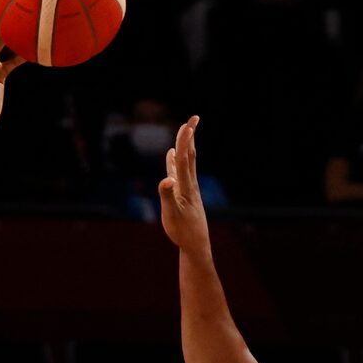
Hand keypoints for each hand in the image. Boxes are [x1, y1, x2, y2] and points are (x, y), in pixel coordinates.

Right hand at [158, 116, 211, 252]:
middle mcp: (189, 184)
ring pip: (188, 162)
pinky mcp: (185, 194)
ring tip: (186, 130)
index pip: (185, 159)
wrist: (196, 244)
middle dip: (190, 137)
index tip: (188, 124)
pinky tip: (173, 155)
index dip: (185, 141)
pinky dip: (177, 161)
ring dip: (187, 145)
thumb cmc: (182, 231)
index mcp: (185, 186)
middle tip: (193, 118)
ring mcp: (188, 188)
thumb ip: (167, 196)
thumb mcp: (171, 215)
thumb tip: (166, 180)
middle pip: (190, 155)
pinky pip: (181, 172)